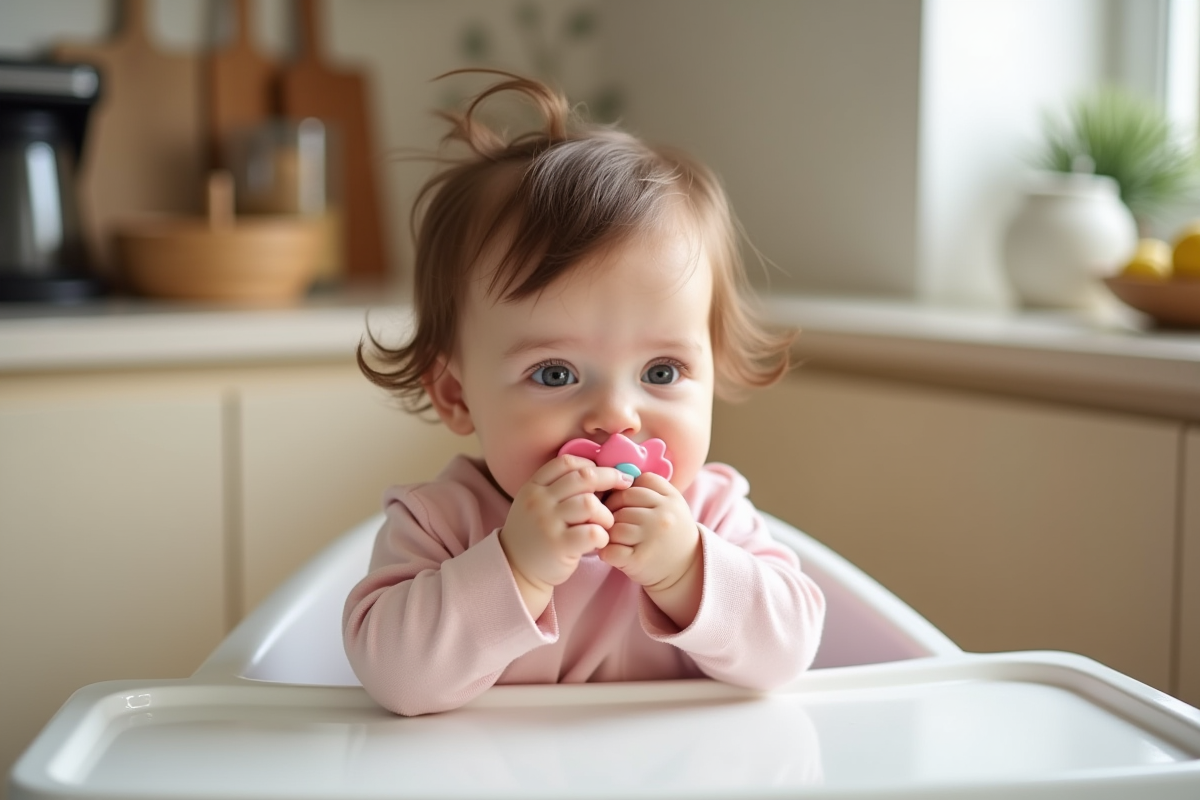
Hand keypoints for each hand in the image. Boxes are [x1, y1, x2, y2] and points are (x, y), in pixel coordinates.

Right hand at [499, 455, 633, 617]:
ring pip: (589, 503)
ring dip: (605, 513)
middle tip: (624, 485)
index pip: (566, 462)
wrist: (516, 570)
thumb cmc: (536, 535)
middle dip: (610, 477)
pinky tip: (599, 541)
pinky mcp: (558, 546)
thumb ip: (559, 489)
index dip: (591, 463)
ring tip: (605, 524)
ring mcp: (547, 523)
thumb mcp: (537, 505)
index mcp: (533, 487)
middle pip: (583, 477)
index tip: (605, 472)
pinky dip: (603, 535)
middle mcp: (538, 502)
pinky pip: (592, 532)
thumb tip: (601, 473)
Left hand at [602, 473, 702, 627]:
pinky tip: (613, 553)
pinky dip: (606, 551)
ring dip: (609, 532)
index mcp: (671, 499)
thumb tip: (614, 478)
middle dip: (612, 511)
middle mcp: (663, 516)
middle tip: (613, 522)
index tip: (622, 503)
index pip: (636, 483)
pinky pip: (610, 549)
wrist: (685, 570)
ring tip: (615, 538)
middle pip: (621, 502)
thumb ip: (649, 489)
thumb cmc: (669, 533)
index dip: (623, 491)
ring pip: (614, 525)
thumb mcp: (670, 505)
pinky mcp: (639, 560)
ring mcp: (651, 538)